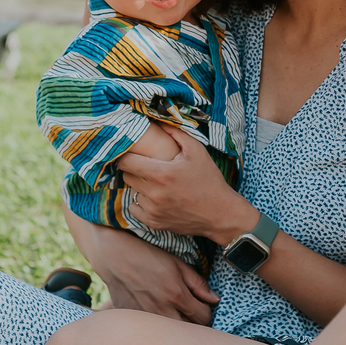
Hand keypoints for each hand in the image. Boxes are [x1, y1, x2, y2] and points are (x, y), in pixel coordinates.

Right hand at [79, 224, 218, 321]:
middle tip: (190, 311)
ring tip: (173, 312)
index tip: (202, 305)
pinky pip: (151, 331)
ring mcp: (145, 318)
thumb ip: (197, 283)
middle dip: (194, 323)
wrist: (113, 254)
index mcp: (176, 295)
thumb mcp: (177, 263)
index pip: (204, 318)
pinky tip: (154, 312)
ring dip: (176, 326)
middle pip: (189, 331)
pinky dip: (157, 326)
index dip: (206, 311)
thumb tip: (214, 299)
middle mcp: (162, 311)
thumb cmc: (147, 255)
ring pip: (170, 334)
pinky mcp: (132, 320)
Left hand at [118, 129, 254, 244]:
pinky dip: (140, 202)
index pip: (126, 162)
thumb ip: (176, 134)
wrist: (220, 213)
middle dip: (134, 168)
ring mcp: (153, 210)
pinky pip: (135, 209)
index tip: (131, 152)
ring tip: (154, 182)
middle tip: (146, 165)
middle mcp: (154, 193)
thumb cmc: (209, 180)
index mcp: (161, 174)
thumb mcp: (197, 151)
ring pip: (131, 192)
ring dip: (139, 185)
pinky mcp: (154, 222)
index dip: (125, 155)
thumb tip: (158, 121)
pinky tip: (154, 198)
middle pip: (127, 176)